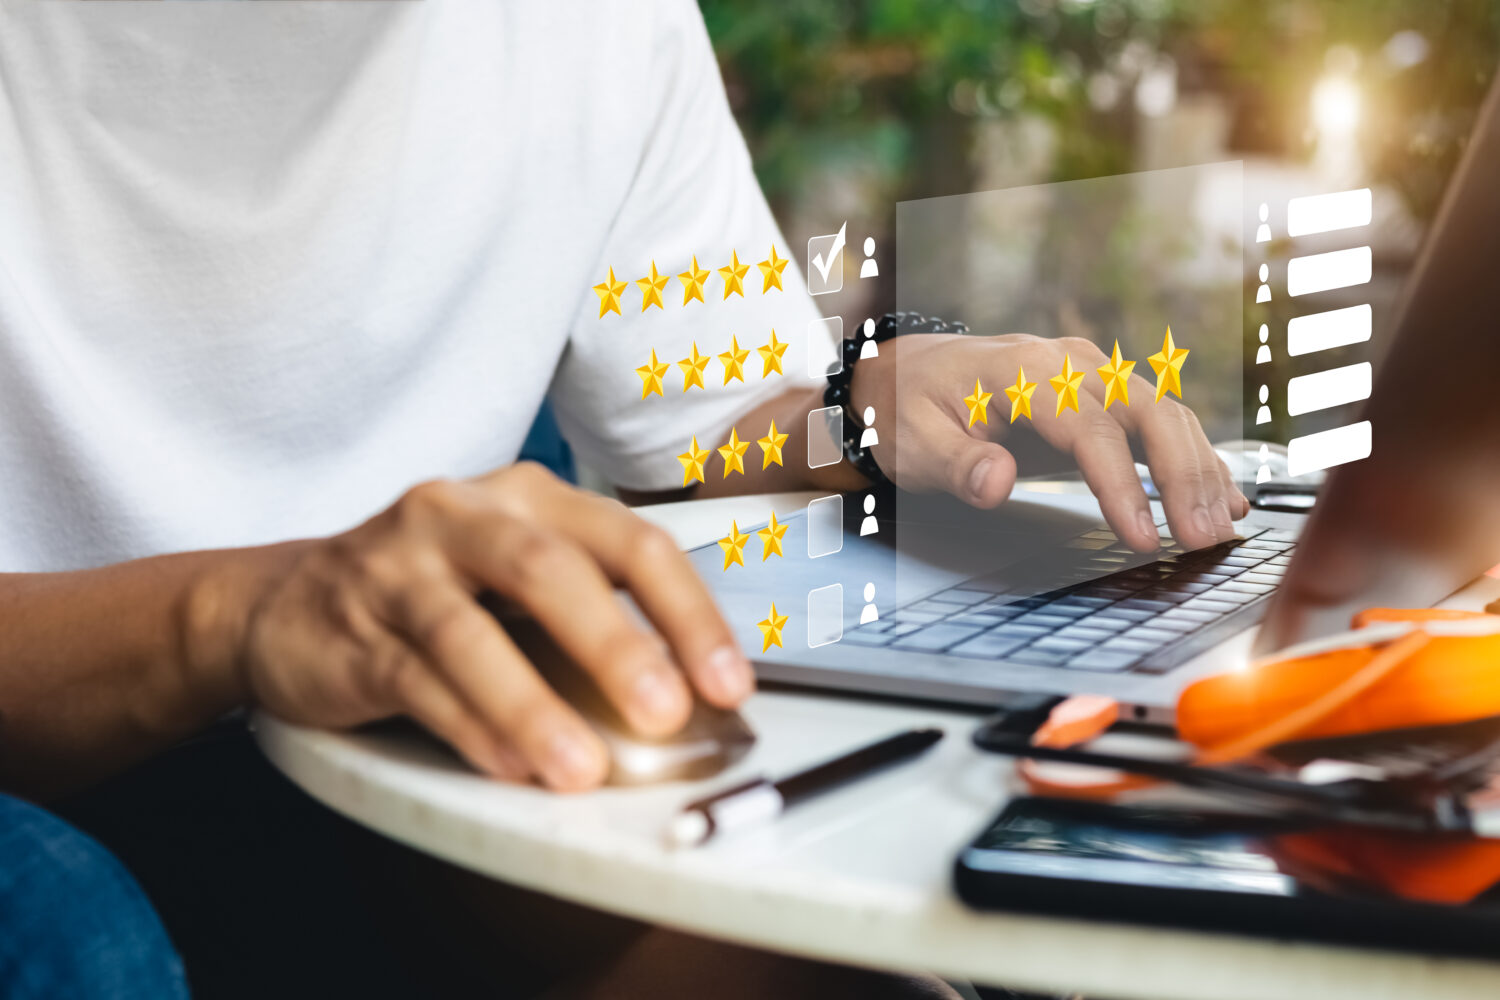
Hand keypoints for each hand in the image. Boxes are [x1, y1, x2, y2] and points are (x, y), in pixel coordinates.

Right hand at [226, 463, 752, 790]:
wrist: (285, 600)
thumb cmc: (432, 591)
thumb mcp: (514, 578)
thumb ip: (590, 619)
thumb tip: (685, 697)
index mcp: (529, 498)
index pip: (629, 542)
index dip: (687, 613)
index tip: (728, 682)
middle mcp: (465, 514)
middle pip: (551, 571)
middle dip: (615, 646)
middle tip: (664, 713)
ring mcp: (400, 567)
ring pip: (472, 632)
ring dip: (535, 705)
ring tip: (581, 766)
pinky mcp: (352, 627)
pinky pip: (416, 679)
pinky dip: (470, 727)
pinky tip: (510, 766)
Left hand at [850, 333, 1248, 551]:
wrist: (905, 375)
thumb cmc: (911, 409)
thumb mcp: (916, 443)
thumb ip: (958, 465)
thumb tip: (996, 483)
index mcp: (1022, 369)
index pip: (1088, 426)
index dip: (1120, 483)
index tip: (1141, 535)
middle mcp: (1068, 363)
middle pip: (1146, 410)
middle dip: (1183, 474)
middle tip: (1203, 537)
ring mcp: (1090, 375)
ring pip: (1163, 415)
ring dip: (1198, 470)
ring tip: (1220, 529)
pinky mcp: (1101, 397)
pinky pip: (1157, 424)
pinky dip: (1193, 459)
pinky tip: (1225, 497)